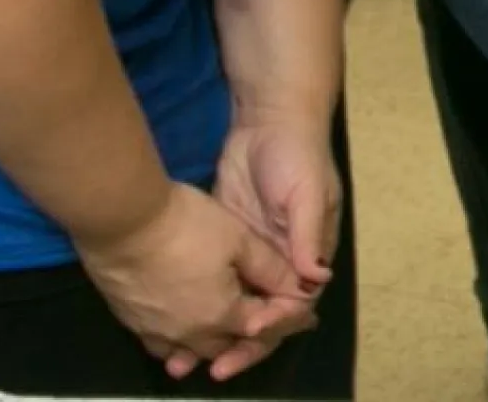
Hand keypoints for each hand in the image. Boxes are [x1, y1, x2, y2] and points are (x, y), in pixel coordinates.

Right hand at [75, 180, 315, 380]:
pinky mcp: (129, 321)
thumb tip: (301, 288)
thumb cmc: (188, 226)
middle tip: (265, 323)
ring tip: (224, 335)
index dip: (285, 318)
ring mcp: (155, 331)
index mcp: (222, 315)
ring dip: (210, 346)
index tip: (305, 316)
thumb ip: (270, 269)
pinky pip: (161, 343)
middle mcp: (189, 334)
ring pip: (190, 350)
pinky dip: (177, 342)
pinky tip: (181, 331)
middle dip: (248, 337)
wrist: (121, 222)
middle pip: (226, 345)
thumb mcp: (239, 240)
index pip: (262, 326)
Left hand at [205, 114, 339, 378]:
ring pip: (232, 307)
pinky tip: (170, 330)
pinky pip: (210, 286)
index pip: (293, 303)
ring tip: (182, 364)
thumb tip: (317, 278)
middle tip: (214, 369)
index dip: (274, 326)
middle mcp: (278, 261)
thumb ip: (308, 235)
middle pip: (261, 315)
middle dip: (239, 345)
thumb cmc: (297, 156)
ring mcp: (248, 254)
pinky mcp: (222, 243)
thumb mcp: (307, 194)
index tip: (249, 337)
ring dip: (211, 336)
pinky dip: (194, 310)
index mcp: (305, 253)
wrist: (268, 119)